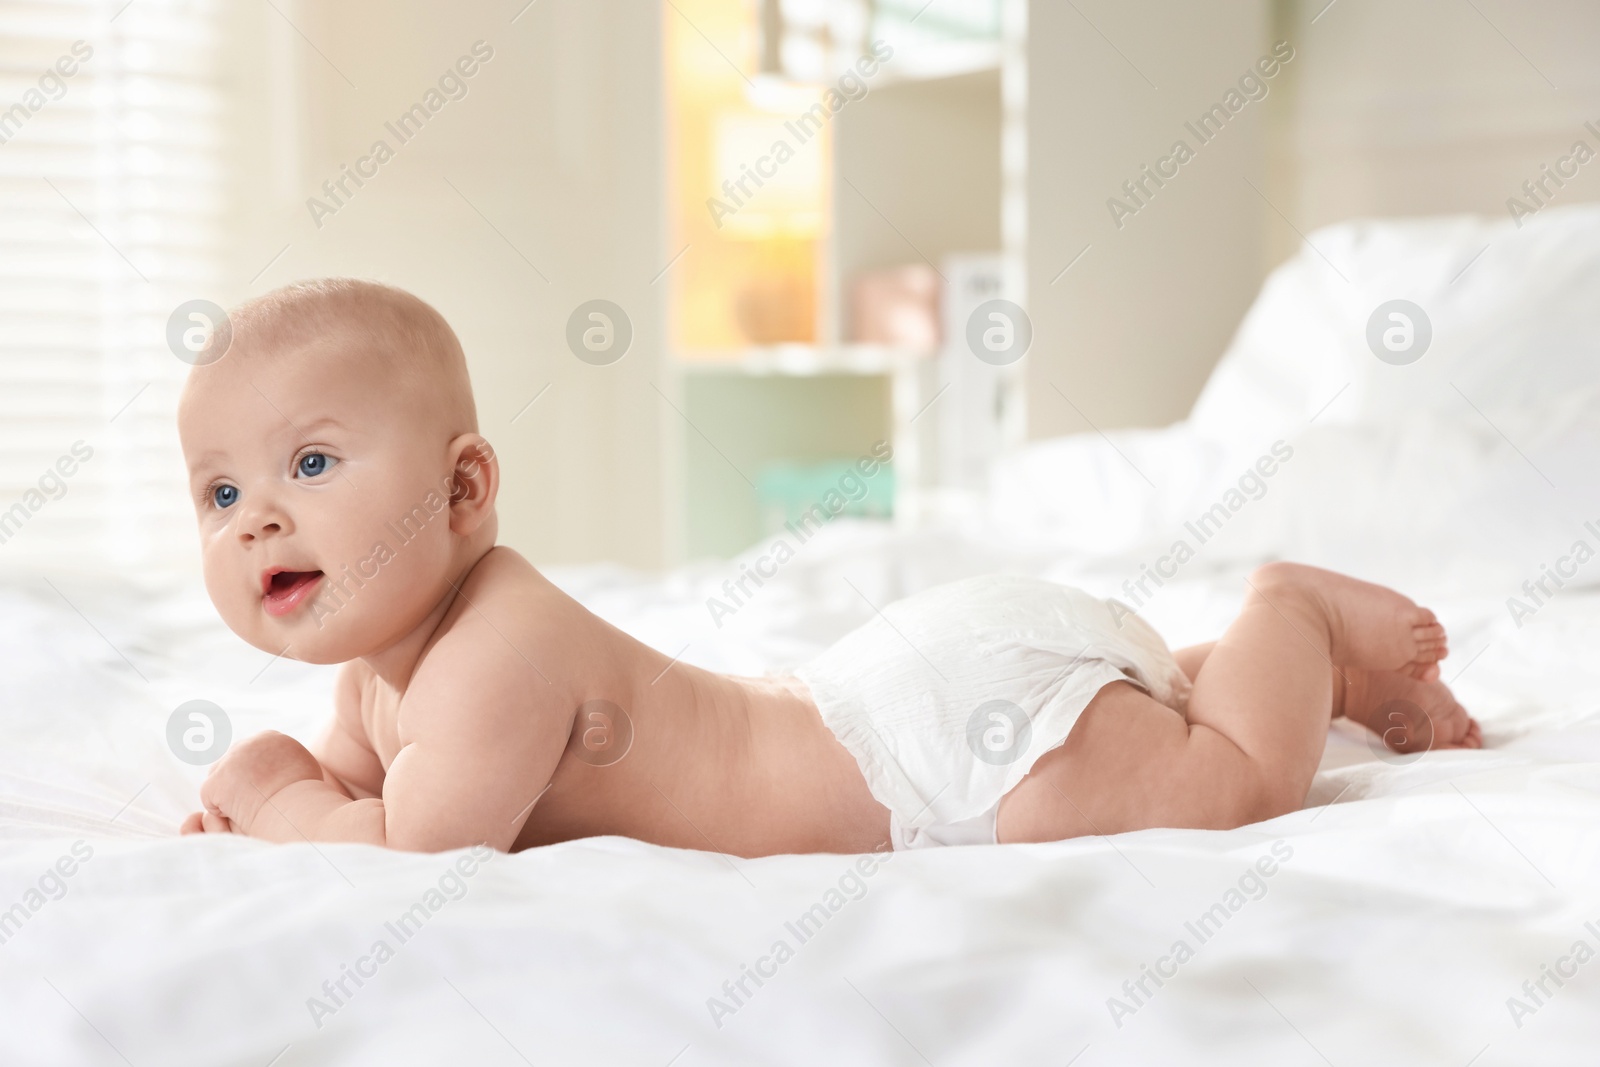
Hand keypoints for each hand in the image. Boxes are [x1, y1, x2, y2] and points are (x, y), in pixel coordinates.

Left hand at [180, 731, 323, 837]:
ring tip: (252, 807)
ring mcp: (230, 761)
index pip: (250, 753)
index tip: (268, 787)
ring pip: (218, 779)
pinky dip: (222, 811)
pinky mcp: (216, 781)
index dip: (255, 774)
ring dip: (230, 794)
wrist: (297, 808)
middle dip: (238, 782)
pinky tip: (242, 814)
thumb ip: (284, 758)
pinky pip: (209, 798)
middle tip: (257, 800)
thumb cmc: (306, 795)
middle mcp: (248, 744)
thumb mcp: (302, 764)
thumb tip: (274, 761)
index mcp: (270, 737)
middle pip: (232, 763)